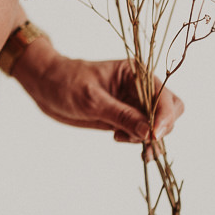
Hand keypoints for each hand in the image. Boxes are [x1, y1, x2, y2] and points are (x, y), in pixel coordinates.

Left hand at [13, 42, 183, 154]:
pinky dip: (139, 141)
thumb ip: (121, 115)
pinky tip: (121, 140)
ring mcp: (132, 103)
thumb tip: (149, 133)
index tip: (154, 135)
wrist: (45, 85)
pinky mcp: (124, 117)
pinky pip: (142, 131)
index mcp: (136, 73)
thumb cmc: (66, 83)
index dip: (164, 116)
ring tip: (119, 138)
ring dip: (147, 137)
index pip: (164, 96)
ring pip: (158, 124)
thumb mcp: (92, 100)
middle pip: (170, 110)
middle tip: (140, 139)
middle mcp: (139, 88)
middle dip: (160, 127)